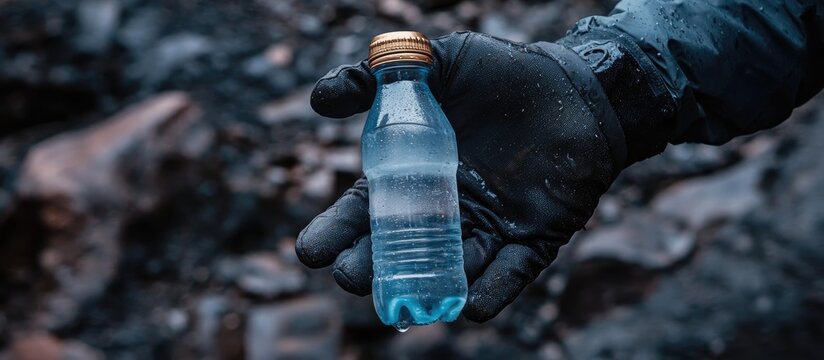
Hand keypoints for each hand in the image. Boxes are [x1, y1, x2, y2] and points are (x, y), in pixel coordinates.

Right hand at [296, 31, 668, 321]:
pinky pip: (511, 273)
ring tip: (403, 297)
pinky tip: (469, 305)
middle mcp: (445, 209)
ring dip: (425, 285)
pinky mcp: (534, 237)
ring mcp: (489, 227)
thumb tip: (318, 101)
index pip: (365, 212)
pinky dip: (491, 291)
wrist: (577, 88)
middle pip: (399, 249)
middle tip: (351, 276)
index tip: (311, 252)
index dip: (336, 232)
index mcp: (416, 176)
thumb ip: (378, 76)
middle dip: (371, 267)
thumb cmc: (505, 75)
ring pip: (450, 267)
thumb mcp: (438, 62)